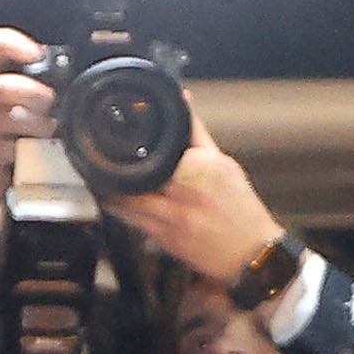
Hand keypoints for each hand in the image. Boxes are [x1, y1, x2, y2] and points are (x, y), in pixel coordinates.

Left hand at [105, 137, 298, 301]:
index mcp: (197, 167)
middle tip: (101, 159)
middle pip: (134, 174)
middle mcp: (183, 191)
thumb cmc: (240, 207)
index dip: (131, 145)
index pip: (156, 147)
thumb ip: (197, 134)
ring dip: (110, 191)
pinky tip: (117, 204)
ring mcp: (172, 218)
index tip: (118, 139)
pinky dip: (121, 211)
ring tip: (101, 182)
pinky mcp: (165, 239)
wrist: (252, 252)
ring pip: (125, 201)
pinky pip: (133, 222)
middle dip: (116, 167)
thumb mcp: (223, 164)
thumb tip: (183, 100)